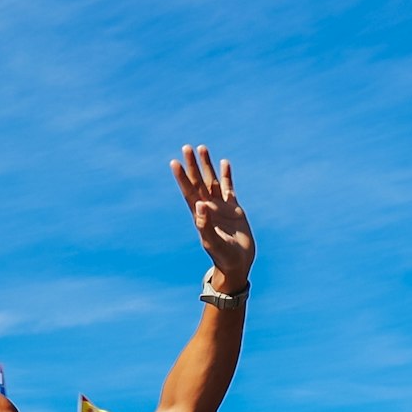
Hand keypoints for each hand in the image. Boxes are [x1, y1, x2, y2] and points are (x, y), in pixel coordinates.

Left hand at [171, 144, 254, 293]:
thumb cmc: (223, 256)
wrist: (237, 263)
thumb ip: (205, 224)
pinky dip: (226, 175)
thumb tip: (199, 205)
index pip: (188, 191)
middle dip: (192, 165)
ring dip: (207, 165)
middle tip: (186, 147)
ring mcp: (220, 207)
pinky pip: (228, 188)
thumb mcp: (212, 242)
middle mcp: (208, 207)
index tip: (174, 162)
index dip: (181, 177)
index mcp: (200, 214)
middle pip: (198, 181)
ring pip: (211, 181)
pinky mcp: (233, 209)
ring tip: (202, 148)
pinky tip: (224, 163)